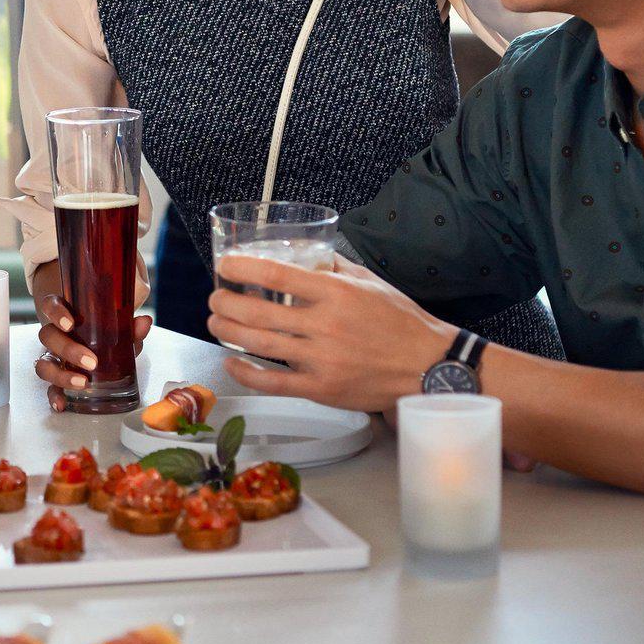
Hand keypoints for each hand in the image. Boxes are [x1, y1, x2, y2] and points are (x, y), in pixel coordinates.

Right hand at [31, 260, 151, 411]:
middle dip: (67, 349)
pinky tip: (62, 404)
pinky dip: (54, 396)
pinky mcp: (56, 377)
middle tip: (91, 361)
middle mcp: (54, 334)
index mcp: (64, 314)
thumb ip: (128, 324)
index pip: (51, 306)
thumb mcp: (115, 325)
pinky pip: (49, 387)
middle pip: (47, 336)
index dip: (55, 313)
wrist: (94, 340)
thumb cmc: (100, 328)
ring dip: (60, 375)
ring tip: (82, 383)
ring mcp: (52, 356)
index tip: (69, 324)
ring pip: (43, 364)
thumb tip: (144, 323)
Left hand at [208, 255, 453, 412]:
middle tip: (214, 297)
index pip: (276, 273)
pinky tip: (232, 361)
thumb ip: (335, 267)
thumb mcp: (370, 283)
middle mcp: (326, 325)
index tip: (225, 265)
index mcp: (337, 293)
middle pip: (258, 311)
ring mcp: (322, 360)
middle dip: (225, 302)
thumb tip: (307, 253)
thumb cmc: (402, 323)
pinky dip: (245, 372)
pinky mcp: (322, 389)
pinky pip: (273, 382)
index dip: (242, 267)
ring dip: (228, 331)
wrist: (429, 366)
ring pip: (259, 344)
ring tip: (215, 322)